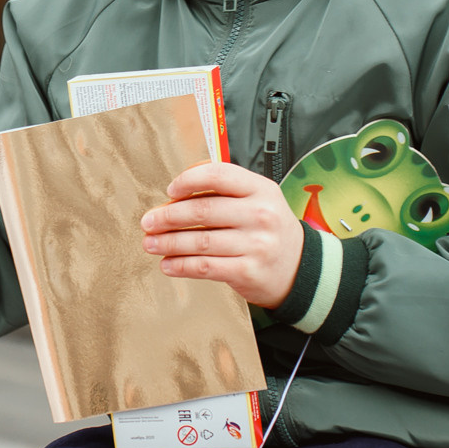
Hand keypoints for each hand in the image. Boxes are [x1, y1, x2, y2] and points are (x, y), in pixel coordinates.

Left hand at [140, 161, 304, 308]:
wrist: (300, 267)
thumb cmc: (268, 229)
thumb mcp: (258, 199)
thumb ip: (224, 189)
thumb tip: (176, 192)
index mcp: (260, 189)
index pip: (218, 175)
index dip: (188, 181)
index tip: (170, 190)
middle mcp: (260, 215)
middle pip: (203, 210)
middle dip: (168, 216)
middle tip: (148, 222)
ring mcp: (256, 245)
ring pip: (200, 241)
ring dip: (168, 243)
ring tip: (150, 243)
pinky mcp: (248, 271)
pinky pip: (205, 267)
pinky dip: (181, 266)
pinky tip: (168, 264)